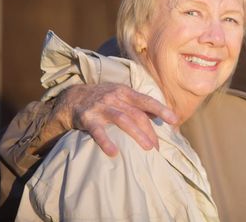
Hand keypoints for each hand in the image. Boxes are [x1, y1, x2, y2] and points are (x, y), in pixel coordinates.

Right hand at [43, 83, 177, 156]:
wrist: (72, 97)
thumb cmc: (103, 98)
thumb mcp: (121, 95)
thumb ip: (138, 105)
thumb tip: (160, 116)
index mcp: (125, 92)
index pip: (146, 101)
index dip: (161, 109)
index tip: (174, 120)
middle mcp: (115, 97)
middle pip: (137, 114)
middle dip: (149, 131)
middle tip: (157, 148)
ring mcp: (101, 107)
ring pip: (122, 120)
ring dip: (137, 134)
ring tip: (148, 148)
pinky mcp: (87, 118)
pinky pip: (98, 131)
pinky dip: (106, 141)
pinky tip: (114, 152)